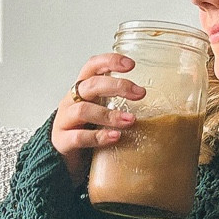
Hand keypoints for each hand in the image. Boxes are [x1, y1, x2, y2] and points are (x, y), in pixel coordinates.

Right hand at [52, 53, 145, 188]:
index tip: (131, 65)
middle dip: (117, 86)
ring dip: (109, 115)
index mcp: (81, 89)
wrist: (59, 157)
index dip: (109, 61)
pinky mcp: (62, 140)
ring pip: (84, 110)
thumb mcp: (100, 110)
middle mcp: (71, 101)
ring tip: (130, 120)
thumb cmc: (85, 129)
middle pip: (90, 85)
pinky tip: (115, 137)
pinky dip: (98, 136)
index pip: (92, 66)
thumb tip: (158, 102)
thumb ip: (118, 102)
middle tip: (140, 94)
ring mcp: (64, 120)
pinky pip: (79, 137)